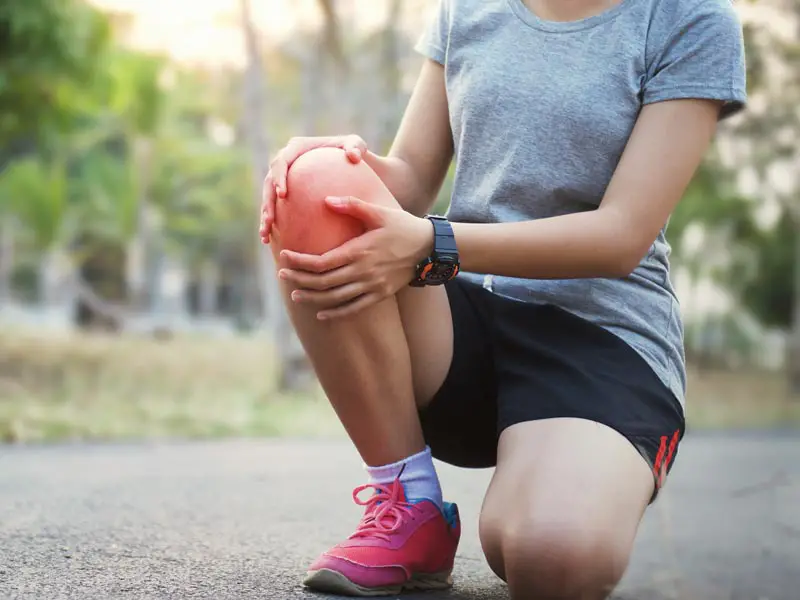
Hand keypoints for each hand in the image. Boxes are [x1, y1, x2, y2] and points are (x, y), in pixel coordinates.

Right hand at [259, 135, 367, 243]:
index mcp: (296, 148)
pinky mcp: (286, 193)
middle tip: (270, 220)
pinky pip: (276, 209)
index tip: (283, 195)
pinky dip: (272, 224)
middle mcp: (286, 162)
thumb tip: (353, 156)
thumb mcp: (357, 146)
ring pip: (268, 198)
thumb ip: (356, 147)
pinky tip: (269, 241)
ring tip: (265, 235)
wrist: (351, 165)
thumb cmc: (355, 153)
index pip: (282, 161)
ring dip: (265, 216)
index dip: (279, 177)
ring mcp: (284, 178)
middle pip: (269, 182)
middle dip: (267, 202)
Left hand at [277, 196, 432, 319]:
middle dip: (300, 280)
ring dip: (313, 298)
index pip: (321, 261)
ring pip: (335, 298)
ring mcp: (372, 286)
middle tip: (282, 275)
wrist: (429, 248)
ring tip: (296, 295)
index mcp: (359, 251)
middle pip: (323, 282)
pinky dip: (336, 313)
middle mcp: (363, 272)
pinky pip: (354, 308)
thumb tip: (326, 200)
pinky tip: (321, 314)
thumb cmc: (403, 226)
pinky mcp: (380, 295)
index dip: (300, 262)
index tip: (284, 257)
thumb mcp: (379, 211)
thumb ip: (352, 205)